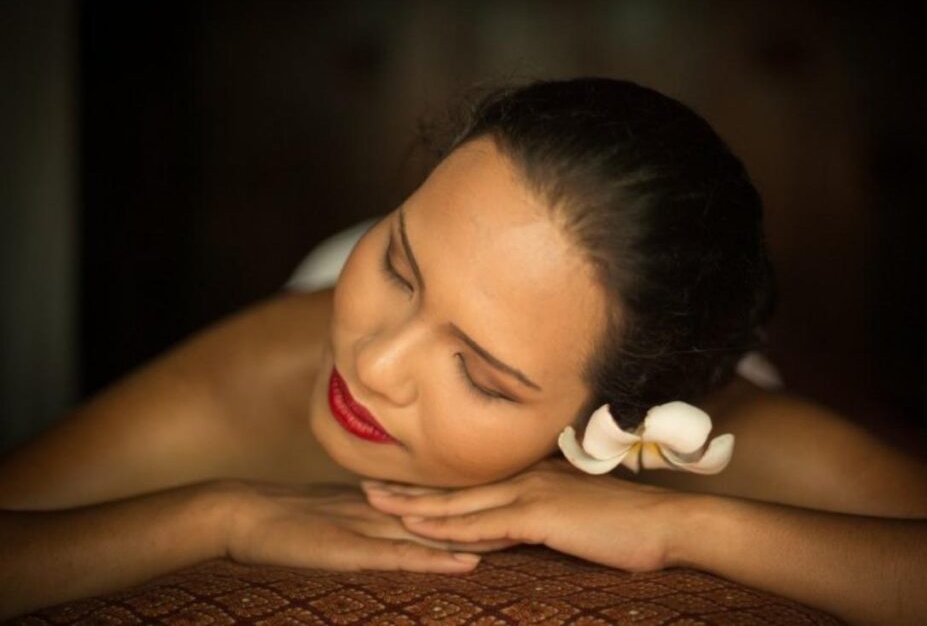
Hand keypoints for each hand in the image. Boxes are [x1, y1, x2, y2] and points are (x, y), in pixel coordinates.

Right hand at [220, 480, 512, 573]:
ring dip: (481, 537)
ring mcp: (374, 529)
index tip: (534, 497)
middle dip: (500, 515)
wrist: (244, 515)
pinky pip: (402, 558)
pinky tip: (467, 564)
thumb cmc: (291, 520)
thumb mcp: (346, 518)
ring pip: (438, 533)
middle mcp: (391, 511)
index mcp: (392, 503)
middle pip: (455, 512)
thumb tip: (415, 523)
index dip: (491, 499)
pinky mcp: (354, 551)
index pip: (450, 500)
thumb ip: (379, 519)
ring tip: (527, 538)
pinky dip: (436, 561)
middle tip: (548, 514)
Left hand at [362, 459, 679, 571]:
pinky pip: (483, 524)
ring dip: (414, 504)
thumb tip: (522, 529)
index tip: (400, 484)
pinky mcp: (540, 516)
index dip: (434, 484)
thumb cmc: (632, 525)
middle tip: (366, 487)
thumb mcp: (580, 516)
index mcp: (535, 477)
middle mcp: (526, 478)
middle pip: (456, 485)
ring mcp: (532, 494)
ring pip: (460, 502)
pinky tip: (417, 529)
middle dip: (409, 488)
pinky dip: (446, 526)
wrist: (668, 524)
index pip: (473, 482)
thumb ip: (546, 518)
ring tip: (373, 504)